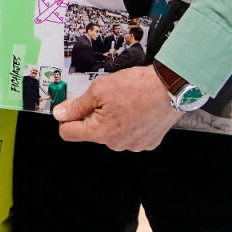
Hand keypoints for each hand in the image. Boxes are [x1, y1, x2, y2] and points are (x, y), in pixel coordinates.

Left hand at [53, 65, 177, 151]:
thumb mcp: (100, 88)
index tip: (71, 108)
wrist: (170, 88)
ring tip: (126, 101)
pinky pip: (130, 134)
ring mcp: (133, 145)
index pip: (68, 134)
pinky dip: (130, 123)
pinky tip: (137, 109)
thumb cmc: (138, 86)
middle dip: (94, 115)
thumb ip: (77, 105)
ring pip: (112, 133)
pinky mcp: (147, 143)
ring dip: (113, 119)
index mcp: (101, 132)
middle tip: (107, 97)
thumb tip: (60, 114)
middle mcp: (116, 144)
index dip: (66, 118)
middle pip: (92, 131)